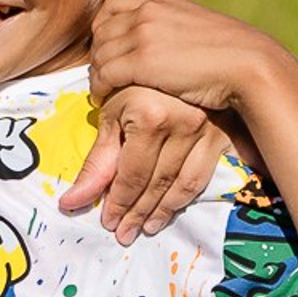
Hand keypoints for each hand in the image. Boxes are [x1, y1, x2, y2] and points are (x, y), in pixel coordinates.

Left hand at [61, 86, 230, 244]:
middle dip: (137, 213)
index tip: (107, 222)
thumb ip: (97, 163)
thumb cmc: (138, 85)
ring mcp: (208, 131)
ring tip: (145, 228)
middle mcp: (184, 125)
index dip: (118, 202)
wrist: (178, 62)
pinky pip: (204, 177)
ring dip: (162, 212)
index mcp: (152, 117)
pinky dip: (185, 198)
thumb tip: (72, 202)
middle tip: (124, 234)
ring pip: (182, 185)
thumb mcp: (112, 115)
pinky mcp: (225, 135)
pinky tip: (171, 209)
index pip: (132, 175)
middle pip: (157, 184)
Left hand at [85, 0, 286, 119]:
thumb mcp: (201, 29)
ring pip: (100, 53)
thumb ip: (178, 29)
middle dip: (98, 54)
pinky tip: (107, 98)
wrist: (250, 66)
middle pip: (101, 30)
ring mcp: (145, 34)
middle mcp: (150, 11)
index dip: (104, 26)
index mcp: (164, 0)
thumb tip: (170, 46)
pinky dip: (100, 87)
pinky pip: (104, 74)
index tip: (109, 48)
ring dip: (98, 74)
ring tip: (104, 90)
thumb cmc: (234, 56)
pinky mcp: (143, 61)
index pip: (113, 3)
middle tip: (103, 75)